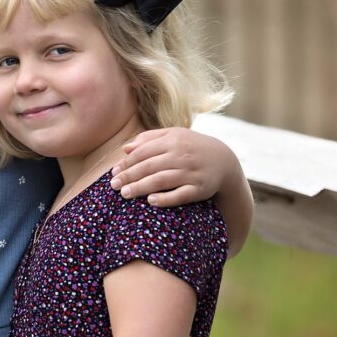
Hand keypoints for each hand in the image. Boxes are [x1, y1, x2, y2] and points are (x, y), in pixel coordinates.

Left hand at [109, 127, 230, 206]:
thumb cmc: (192, 147)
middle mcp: (181, 155)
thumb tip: (125, 148)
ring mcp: (191, 172)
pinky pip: (180, 195)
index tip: (113, 173)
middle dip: (129, 176)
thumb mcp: (174, 136)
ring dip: (141, 188)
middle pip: (149, 166)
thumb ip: (149, 139)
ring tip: (125, 194)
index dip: (126, 163)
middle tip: (114, 186)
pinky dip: (165, 199)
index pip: (143, 152)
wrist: (224, 160)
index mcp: (172, 140)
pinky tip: (151, 201)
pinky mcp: (199, 189)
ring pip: (161, 180)